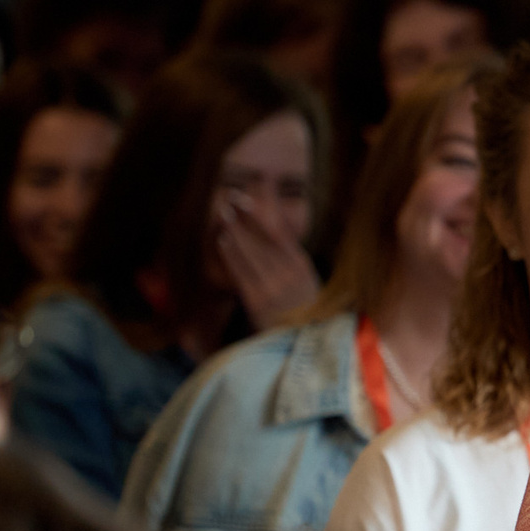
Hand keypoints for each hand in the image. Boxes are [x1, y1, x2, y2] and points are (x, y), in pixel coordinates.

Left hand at [213, 192, 318, 329]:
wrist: (306, 343)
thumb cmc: (304, 309)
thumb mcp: (306, 279)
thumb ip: (290, 256)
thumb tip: (274, 227)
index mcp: (302, 265)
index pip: (281, 228)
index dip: (267, 207)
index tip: (258, 187)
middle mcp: (288, 274)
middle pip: (263, 237)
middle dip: (246, 214)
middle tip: (231, 195)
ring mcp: (272, 287)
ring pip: (250, 252)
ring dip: (234, 230)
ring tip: (223, 212)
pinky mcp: (257, 302)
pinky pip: (241, 272)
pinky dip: (231, 254)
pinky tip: (223, 240)